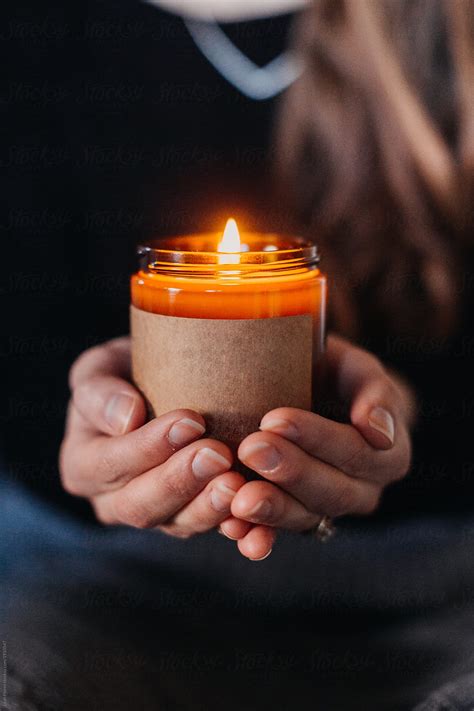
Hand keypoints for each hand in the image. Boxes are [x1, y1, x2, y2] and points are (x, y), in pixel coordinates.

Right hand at [60, 337, 251, 542]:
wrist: (166, 383)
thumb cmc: (127, 372)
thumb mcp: (100, 369)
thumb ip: (99, 392)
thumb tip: (127, 418)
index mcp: (82, 466)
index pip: (109, 465)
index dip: (147, 448)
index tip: (190, 420)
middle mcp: (113, 501)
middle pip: (141, 506)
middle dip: (180, 481)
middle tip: (218, 453)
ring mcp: (157, 515)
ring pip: (179, 525)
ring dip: (210, 508)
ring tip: (237, 483)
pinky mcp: (193, 520)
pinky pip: (215, 531)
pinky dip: (237, 530)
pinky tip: (257, 523)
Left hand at [224, 335, 413, 557]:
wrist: (307, 396)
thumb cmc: (332, 376)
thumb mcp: (355, 369)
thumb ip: (374, 390)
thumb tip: (375, 428)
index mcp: (388, 455)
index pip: (357, 452)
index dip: (318, 438)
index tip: (276, 418)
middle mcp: (363, 491)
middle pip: (333, 490)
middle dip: (290, 471)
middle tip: (250, 448)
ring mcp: (327, 510)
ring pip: (305, 517)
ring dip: (272, 508)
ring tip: (240, 497)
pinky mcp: (293, 520)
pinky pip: (277, 535)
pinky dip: (255, 536)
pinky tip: (235, 528)